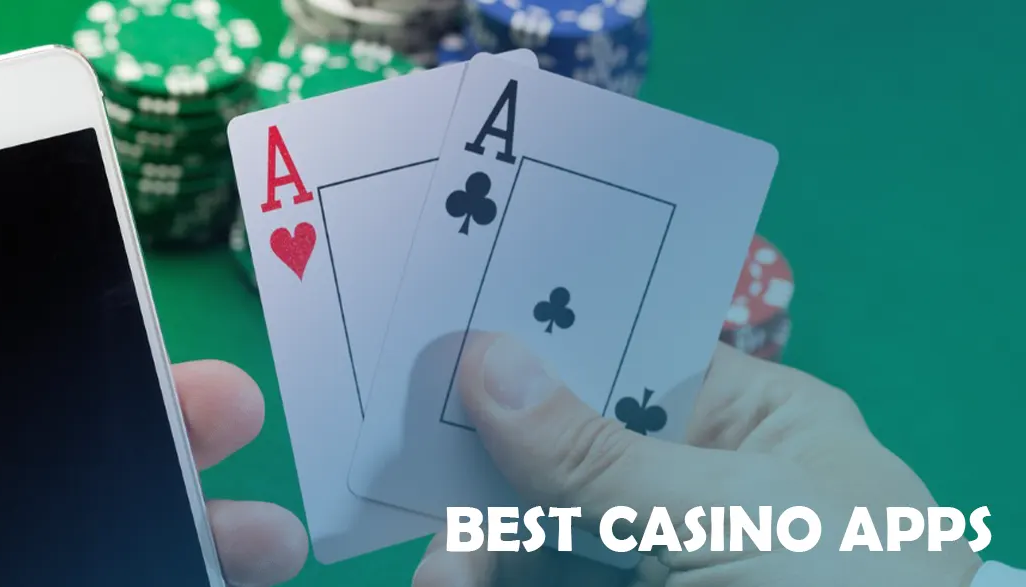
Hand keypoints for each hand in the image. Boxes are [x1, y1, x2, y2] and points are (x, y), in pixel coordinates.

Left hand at [0, 263, 307, 586]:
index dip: (10, 351)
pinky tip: (263, 558)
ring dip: (206, 512)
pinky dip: (213, 562)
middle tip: (221, 401)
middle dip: (147, 426)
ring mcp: (33, 581)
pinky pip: (155, 569)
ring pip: (125, 534)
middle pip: (53, 468)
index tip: (94, 306)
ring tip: (266, 524)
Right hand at [411, 333, 983, 586]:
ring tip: (442, 579)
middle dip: (488, 470)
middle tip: (417, 484)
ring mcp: (660, 565)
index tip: (446, 337)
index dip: (545, 346)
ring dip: (478, 547)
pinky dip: (494, 581)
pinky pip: (539, 582)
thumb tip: (487, 356)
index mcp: (764, 426)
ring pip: (538, 532)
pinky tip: (455, 583)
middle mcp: (704, 489)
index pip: (633, 357)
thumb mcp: (730, 513)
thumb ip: (598, 450)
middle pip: (564, 449)